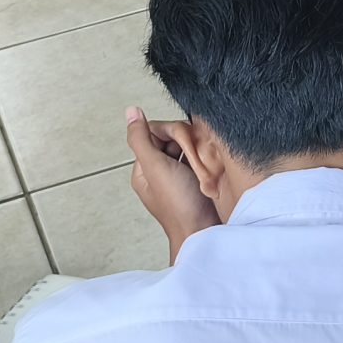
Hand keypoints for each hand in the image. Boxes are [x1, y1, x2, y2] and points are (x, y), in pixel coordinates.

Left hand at [125, 106, 218, 260]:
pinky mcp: (198, 181)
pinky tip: (212, 166)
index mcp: (144, 170)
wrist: (204, 231)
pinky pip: (201, 160)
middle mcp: (160, 172)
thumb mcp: (155, 167)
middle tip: (195, 156)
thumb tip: (131, 111)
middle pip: (171, 140)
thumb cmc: (179, 205)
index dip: (168, 132)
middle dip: (185, 143)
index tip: (180, 141)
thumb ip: (141, 139)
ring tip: (205, 164)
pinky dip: (207, 160)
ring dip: (198, 151)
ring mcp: (180, 177)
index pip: (153, 134)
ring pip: (188, 148)